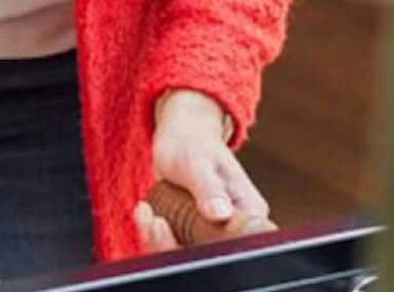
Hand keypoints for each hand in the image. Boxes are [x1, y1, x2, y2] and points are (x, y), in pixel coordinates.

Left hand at [135, 89, 267, 253]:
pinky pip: (173, 247)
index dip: (198, 247)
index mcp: (248, 212)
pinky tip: (145, 214)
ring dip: (158, 240)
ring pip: (185, 255)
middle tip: (152, 220)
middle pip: (205, 255)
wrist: (181, 138)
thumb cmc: (193, 144)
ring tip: (145, 213)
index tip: (164, 226)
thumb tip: (220, 213)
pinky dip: (154, 236)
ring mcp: (212, 233)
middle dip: (170, 244)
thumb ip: (209, 188)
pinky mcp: (193, 235)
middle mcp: (233, 228)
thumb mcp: (198, 162)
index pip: (229, 244)